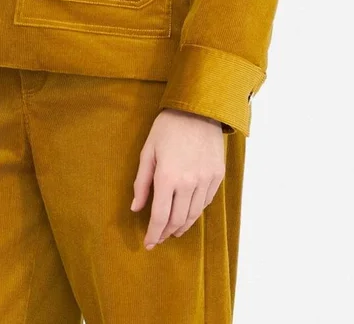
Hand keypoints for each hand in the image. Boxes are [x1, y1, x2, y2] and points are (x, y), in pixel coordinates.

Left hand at [130, 108, 225, 248]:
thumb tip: (135, 208)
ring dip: (182, 226)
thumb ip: (141, 182)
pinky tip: (188, 212)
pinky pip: (206, 202)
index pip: (159, 217)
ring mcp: (205, 180)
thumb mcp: (148, 151)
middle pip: (177, 220)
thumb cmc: (168, 127)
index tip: (148, 243)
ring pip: (193, 215)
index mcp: (167, 177)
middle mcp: (188, 183)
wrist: (199, 109)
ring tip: (173, 231)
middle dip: (166, 233)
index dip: (153, 234)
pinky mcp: (217, 176)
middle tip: (159, 238)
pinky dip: (196, 212)